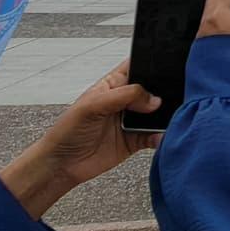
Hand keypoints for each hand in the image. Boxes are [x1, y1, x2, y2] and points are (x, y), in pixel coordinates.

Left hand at [0, 62, 161, 218]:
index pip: (137, 67)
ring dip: (165, 116)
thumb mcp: (92, 105)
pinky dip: (161, 136)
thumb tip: (153, 98)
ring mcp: (132, 121)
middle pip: (153, 90)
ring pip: (158, 113)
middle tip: (167, 99)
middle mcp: (125, 101)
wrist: (62, 164)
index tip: (167, 69)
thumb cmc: (67, 130)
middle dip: (163, 93)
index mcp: (113, 84)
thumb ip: (124, 96)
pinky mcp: (136, 140)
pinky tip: (159, 137)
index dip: (152, 65)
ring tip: (166, 119)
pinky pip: (156, 135)